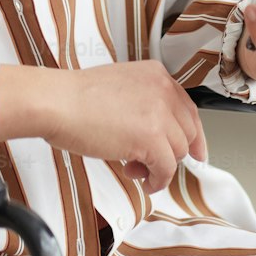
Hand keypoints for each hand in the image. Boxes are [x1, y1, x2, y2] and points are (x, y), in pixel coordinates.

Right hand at [0, 60, 206, 194]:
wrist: (59, 102)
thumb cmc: (78, 97)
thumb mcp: (121, 87)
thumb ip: (145, 104)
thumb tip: (157, 132)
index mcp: (155, 75)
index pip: (188, 109)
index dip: (193, 135)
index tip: (195, 150)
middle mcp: (162, 90)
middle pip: (186, 133)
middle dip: (171, 153)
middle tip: (151, 162)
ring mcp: (159, 113)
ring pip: (178, 152)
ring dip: (159, 167)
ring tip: (136, 167)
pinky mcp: (152, 138)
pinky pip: (166, 169)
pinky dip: (157, 180)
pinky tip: (143, 180)